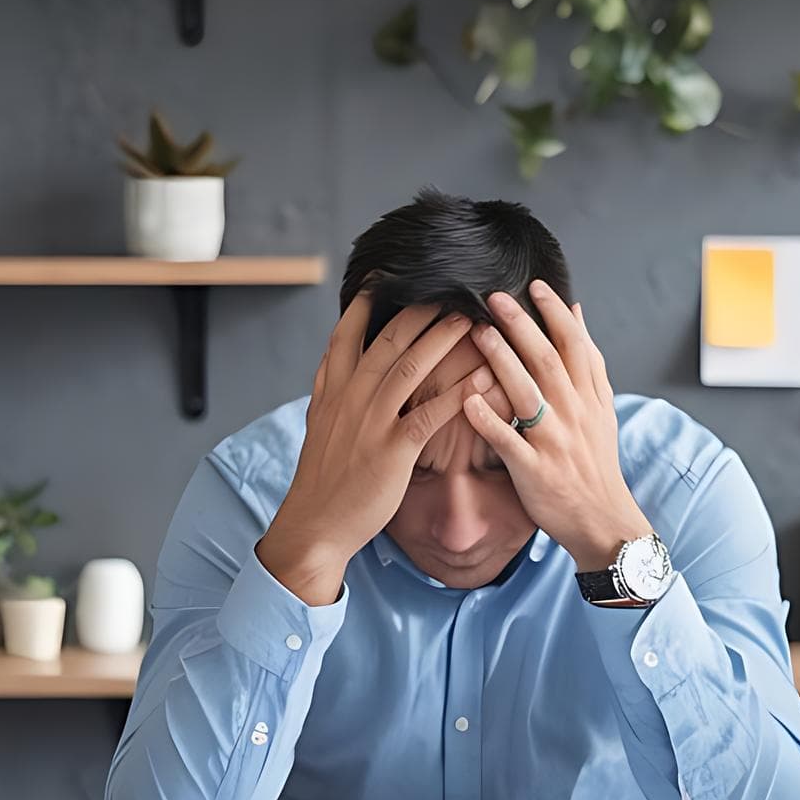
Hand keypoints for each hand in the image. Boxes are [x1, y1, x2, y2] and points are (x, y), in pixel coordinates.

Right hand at [258, 296, 495, 604]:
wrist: (316, 523)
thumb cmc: (324, 476)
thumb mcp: (319, 422)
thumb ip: (328, 386)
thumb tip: (334, 355)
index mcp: (333, 389)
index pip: (348, 333)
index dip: (368, 303)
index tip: (387, 276)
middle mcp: (350, 398)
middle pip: (387, 341)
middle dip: (419, 311)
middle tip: (448, 287)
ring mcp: (371, 422)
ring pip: (410, 368)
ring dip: (443, 340)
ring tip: (471, 319)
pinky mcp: (392, 450)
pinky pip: (430, 415)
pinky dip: (458, 394)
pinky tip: (483, 380)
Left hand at [463, 282, 652, 572]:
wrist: (602, 518)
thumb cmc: (595, 460)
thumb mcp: (602, 407)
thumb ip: (588, 360)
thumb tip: (577, 313)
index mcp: (588, 397)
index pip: (574, 345)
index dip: (555, 313)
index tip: (535, 286)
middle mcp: (573, 414)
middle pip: (547, 360)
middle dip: (522, 326)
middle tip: (495, 297)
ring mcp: (553, 442)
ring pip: (527, 394)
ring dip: (502, 361)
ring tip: (478, 333)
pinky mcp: (534, 470)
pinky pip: (509, 442)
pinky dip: (490, 420)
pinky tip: (468, 400)